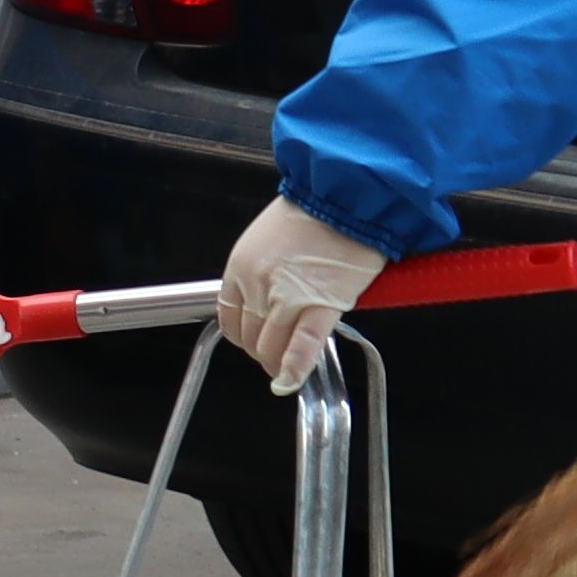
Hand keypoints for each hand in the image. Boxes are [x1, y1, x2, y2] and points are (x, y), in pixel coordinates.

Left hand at [215, 196, 388, 393]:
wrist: (347, 195)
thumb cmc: (315, 210)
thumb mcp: (269, 238)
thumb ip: (261, 272)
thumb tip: (265, 301)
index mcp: (239, 265)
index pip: (229, 316)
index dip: (242, 335)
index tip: (254, 339)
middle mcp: (256, 284)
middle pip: (250, 336)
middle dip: (262, 351)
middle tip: (276, 356)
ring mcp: (287, 297)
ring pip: (271, 346)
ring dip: (278, 362)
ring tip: (286, 368)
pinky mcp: (320, 305)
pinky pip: (302, 346)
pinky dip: (295, 368)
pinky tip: (290, 381)